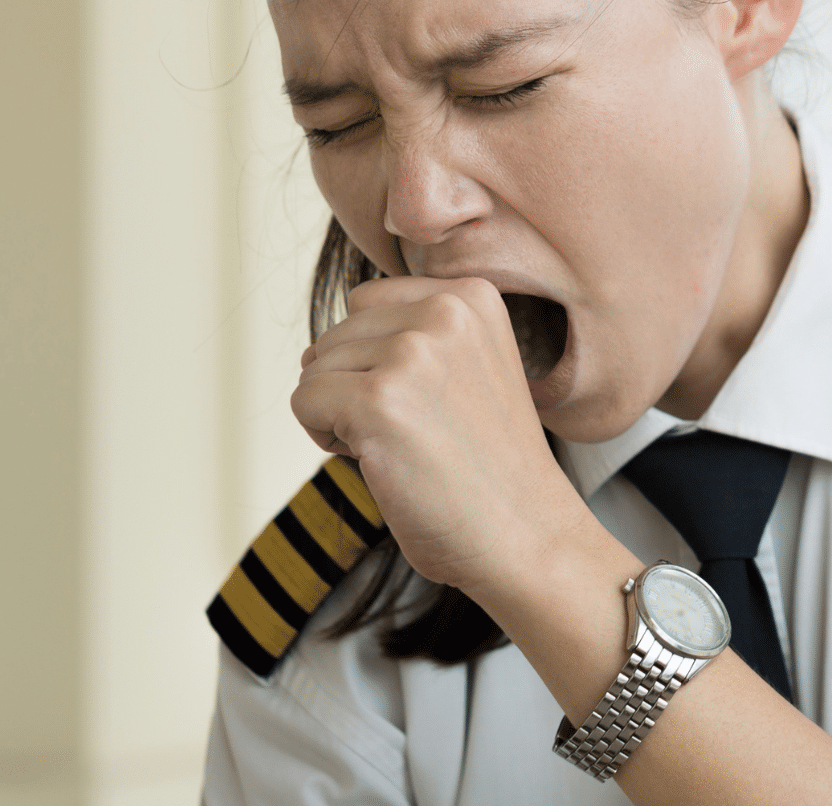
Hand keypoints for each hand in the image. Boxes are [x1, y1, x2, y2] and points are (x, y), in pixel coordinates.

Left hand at [291, 275, 589, 594]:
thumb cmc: (489, 466)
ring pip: (316, 366)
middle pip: (339, 333)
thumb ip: (399, 341)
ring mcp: (413, 353)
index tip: (432, 403)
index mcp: (472, 295)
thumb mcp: (466, 370)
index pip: (368, 303)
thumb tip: (307, 352)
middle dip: (357, 387)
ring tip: (404, 447)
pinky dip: (325, 437)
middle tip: (421, 434)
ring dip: (341, 414)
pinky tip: (380, 461)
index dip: (379, 360)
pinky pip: (305, 401)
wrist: (526, 535)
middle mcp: (446, 310)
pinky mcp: (378, 400)